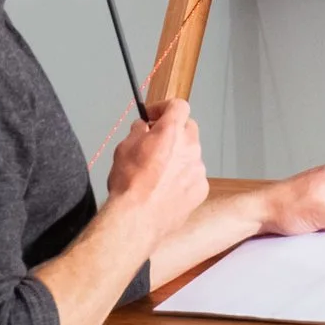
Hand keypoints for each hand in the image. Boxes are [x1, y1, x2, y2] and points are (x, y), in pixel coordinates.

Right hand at [107, 96, 208, 240]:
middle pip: (188, 128)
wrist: (138, 218)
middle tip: (156, 142)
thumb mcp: (124, 148)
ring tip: (158, 173)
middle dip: (174, 132)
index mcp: (171, 131)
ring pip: (191, 154)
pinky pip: (193, 176)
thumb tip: (143, 127)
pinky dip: (183, 178)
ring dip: (178, 157)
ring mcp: (198, 169)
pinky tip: (166, 189)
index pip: (178, 106)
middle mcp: (190, 147)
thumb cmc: (129, 184)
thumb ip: (138, 132)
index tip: (154, 117)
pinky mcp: (201, 189)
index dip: (165, 108)